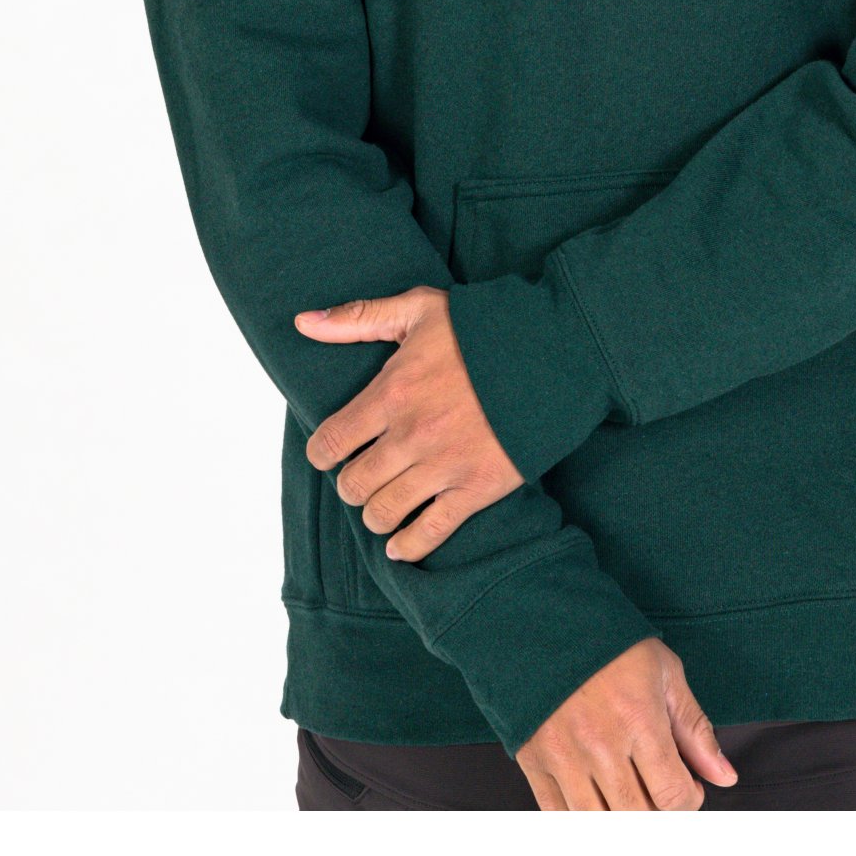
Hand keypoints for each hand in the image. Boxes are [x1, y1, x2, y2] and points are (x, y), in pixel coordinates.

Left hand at [295, 285, 523, 559]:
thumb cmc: (483, 328)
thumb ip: (358, 317)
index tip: (330, 453)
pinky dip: (409, 546)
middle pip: (353, 485)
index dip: (322, 452)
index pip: (329, 442)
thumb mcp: (418, 309)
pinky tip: (402, 544)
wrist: (552, 352)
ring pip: (384, 513)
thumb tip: (303, 322)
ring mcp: (444, 466)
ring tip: (383, 504)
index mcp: (391, 392)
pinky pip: (429, 534)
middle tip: (362, 476)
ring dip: (376, 514)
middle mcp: (411, 435)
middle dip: (351, 484)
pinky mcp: (476, 489)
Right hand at [516, 639, 738, 810]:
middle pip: (638, 817)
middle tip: (658, 788)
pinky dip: (580, 817)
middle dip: (657, 811)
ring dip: (620, 816)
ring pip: (599, 823)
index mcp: (638, 718)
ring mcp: (564, 755)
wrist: (548, 619)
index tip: (686, 786)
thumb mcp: (664, 672)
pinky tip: (595, 794)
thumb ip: (694, 728)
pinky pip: (558, 815)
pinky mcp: (534, 760)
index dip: (689, 799)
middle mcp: (599, 743)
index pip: (673, 796)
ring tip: (627, 789)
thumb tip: (723, 775)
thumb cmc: (608, 642)